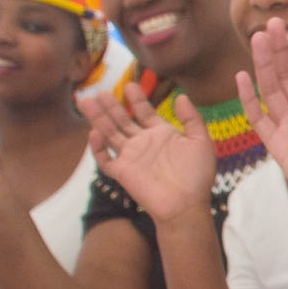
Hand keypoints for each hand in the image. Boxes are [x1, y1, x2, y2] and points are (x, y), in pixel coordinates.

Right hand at [82, 84, 215, 223]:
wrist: (187, 205)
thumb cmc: (198, 176)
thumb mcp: (201, 141)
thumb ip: (192, 118)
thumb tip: (181, 96)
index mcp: (162, 134)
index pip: (144, 112)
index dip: (136, 99)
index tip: (130, 84)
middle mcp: (144, 143)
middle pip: (122, 120)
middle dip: (110, 105)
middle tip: (98, 90)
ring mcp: (132, 157)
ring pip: (110, 134)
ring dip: (98, 118)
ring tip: (86, 101)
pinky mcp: (123, 173)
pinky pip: (105, 159)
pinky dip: (98, 148)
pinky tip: (95, 132)